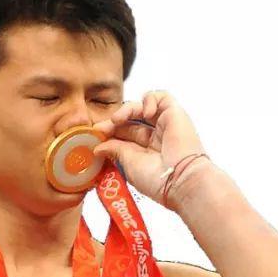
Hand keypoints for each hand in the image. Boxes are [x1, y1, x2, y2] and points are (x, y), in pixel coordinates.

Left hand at [92, 90, 208, 206]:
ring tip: (118, 120)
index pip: (125, 134)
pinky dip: (149, 100)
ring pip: (142, 106)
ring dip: (127, 110)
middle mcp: (157, 137)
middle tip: (102, 128)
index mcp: (147, 152)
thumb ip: (115, 150)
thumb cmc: (158, 179)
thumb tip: (99, 147)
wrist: (180, 179)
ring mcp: (166, 124)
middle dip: (114, 121)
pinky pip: (161, 97)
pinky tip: (145, 112)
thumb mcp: (128, 163)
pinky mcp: (175, 113)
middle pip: (131, 120)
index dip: (110, 132)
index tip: (97, 135)